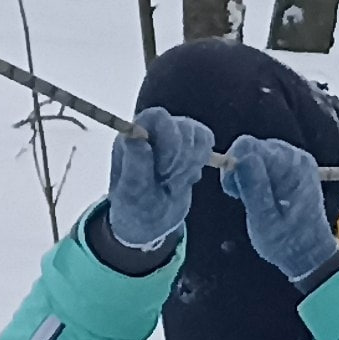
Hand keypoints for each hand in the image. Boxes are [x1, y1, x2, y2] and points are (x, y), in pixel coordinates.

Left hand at [107, 107, 211, 249]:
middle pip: (182, 126)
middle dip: (181, 160)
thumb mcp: (131, 194)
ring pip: (196, 134)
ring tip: (175, 182)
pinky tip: (187, 177)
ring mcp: (172, 137)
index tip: (163, 171)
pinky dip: (202, 161)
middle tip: (167, 182)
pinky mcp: (190, 146)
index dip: (168, 141)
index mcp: (132, 138)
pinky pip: (206, 140)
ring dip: (190, 164)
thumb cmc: (135, 208)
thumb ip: (134, 165)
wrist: (151, 223)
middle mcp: (152, 132)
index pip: (157, 116)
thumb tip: (136, 136)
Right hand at [220, 134, 335, 282]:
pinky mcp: (294, 166)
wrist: (310, 252)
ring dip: (247, 174)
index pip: (248, 145)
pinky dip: (256, 175)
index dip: (232, 164)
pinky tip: (260, 194)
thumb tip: (242, 156)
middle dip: (239, 170)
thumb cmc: (287, 242)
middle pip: (252, 147)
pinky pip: (265, 160)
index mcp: (291, 167)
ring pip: (257, 153)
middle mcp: (296, 157)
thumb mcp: (264, 220)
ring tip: (252, 199)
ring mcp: (297, 160)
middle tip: (241, 198)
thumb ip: (254, 187)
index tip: (232, 190)